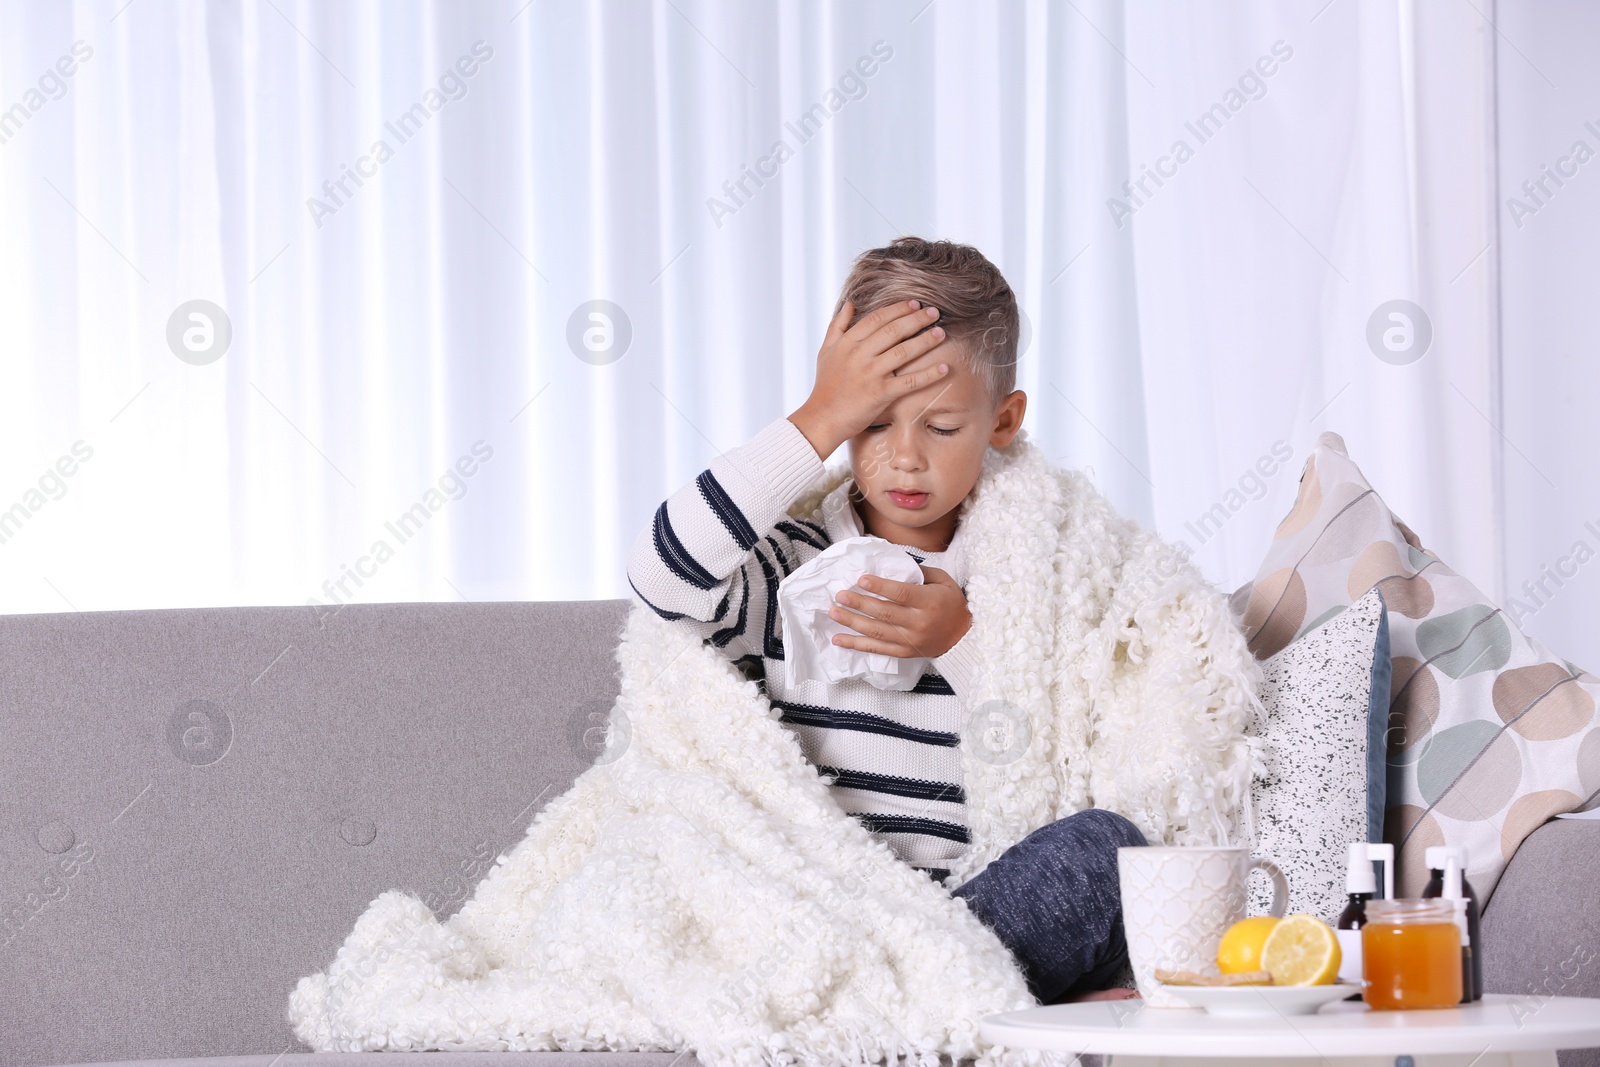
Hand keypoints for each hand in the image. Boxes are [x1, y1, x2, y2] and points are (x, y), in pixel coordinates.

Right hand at [788, 299, 952, 458]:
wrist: (821, 418)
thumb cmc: (825, 386)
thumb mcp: (825, 351)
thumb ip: (837, 326)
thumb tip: (850, 304)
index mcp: (847, 343)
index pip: (877, 319)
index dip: (898, 309)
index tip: (915, 304)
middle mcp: (859, 355)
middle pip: (893, 330)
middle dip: (917, 319)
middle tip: (935, 312)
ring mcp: (870, 374)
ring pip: (903, 352)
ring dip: (925, 341)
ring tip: (941, 333)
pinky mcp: (879, 394)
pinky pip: (909, 382)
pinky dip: (928, 375)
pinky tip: (944, 368)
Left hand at [827, 565, 970, 658]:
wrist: (963, 638)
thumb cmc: (952, 605)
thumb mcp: (943, 582)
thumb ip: (919, 572)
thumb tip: (893, 563)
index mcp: (929, 603)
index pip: (901, 594)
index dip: (880, 587)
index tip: (861, 579)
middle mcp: (919, 623)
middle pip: (884, 613)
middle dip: (859, 603)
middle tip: (840, 595)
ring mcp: (910, 640)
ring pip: (877, 632)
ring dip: (852, 623)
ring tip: (834, 613)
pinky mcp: (903, 652)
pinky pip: (876, 649)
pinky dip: (856, 645)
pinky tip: (838, 640)